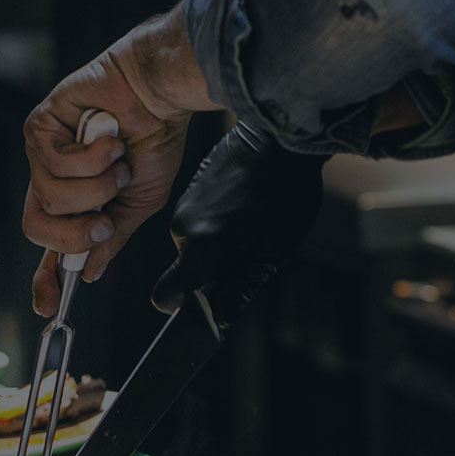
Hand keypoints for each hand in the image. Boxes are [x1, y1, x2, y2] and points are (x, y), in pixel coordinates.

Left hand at [24, 3, 216, 316]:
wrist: (160, 94)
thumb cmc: (154, 139)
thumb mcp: (140, 201)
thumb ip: (113, 236)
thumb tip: (91, 272)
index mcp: (76, 200)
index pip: (50, 244)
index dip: (44, 276)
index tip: (47, 305)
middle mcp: (53, 179)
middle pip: (36, 226)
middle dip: (72, 233)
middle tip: (104, 222)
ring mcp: (43, 153)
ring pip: (48, 197)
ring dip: (95, 187)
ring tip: (119, 164)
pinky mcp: (40, 127)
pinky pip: (53, 164)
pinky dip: (90, 159)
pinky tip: (109, 140)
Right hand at [150, 122, 326, 327]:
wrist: (280, 135)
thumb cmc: (287, 196)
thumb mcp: (275, 251)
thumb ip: (242, 288)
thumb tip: (219, 320)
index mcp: (201, 246)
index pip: (166, 295)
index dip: (185, 307)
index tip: (210, 302)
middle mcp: (182, 227)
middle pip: (186, 270)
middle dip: (212, 270)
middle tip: (251, 250)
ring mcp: (182, 205)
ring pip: (193, 245)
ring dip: (218, 244)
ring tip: (253, 222)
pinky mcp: (189, 190)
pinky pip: (197, 222)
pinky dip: (217, 223)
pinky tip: (246, 205)